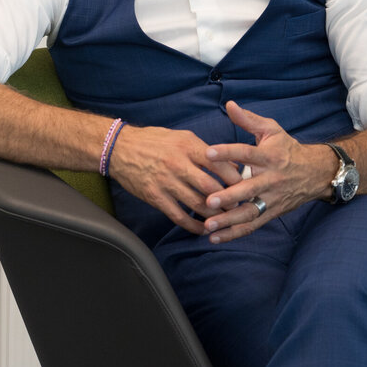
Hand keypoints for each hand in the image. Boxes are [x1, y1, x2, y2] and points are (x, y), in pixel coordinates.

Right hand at [110, 124, 242, 234]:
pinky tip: (202, 229)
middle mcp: (178, 164)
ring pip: (197, 205)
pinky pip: (179, 216)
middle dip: (229, 200)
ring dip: (214, 216)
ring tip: (225, 220)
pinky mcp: (155, 197)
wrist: (120, 148)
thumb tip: (231, 164)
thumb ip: (205, 150)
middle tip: (240, 207)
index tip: (246, 186)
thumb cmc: (154, 140)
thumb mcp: (182, 136)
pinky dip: (193, 226)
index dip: (235, 178)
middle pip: (211, 187)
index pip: (219, 164)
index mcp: (188, 146)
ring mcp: (166, 182)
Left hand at [202, 101, 335, 242]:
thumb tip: (229, 105)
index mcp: (269, 156)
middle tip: (208, 201)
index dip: (227, 152)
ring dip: (229, 221)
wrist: (316, 173)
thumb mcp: (271, 130)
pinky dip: (234, 233)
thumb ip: (248, 119)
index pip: (246, 153)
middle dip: (229, 196)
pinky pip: (252, 225)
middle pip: (249, 189)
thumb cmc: (287, 148)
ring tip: (208, 225)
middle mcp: (271, 179)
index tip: (207, 153)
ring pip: (250, 212)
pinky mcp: (271, 213)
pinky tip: (214, 238)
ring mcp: (272, 199)